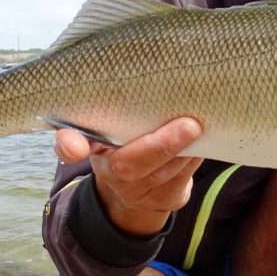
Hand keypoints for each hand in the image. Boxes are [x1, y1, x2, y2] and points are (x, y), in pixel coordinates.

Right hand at [54, 117, 203, 236]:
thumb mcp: (115, 122)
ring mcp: (136, 191)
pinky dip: (195, 158)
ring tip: (200, 127)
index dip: (70, 146)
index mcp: (90, 144)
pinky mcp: (163, 199)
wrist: (137, 187)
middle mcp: (109, 170)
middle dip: (160, 145)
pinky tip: (206, 141)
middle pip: (128, 165)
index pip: (69, 145)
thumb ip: (119, 105)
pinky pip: (182, 179)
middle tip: (189, 125)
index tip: (75, 147)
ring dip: (185, 149)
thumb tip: (157, 76)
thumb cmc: (128, 138)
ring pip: (163, 172)